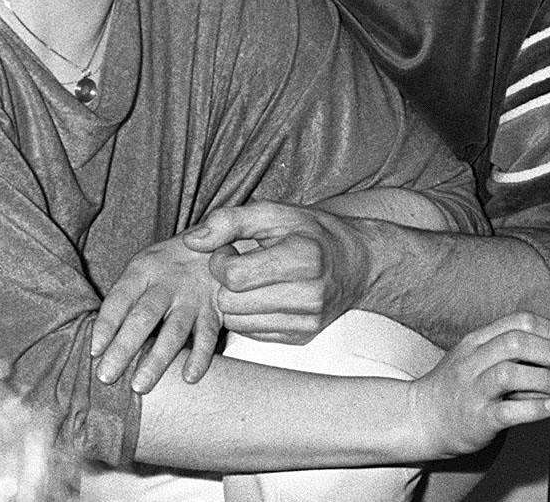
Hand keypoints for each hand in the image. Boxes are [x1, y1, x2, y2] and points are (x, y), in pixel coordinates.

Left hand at [92, 235, 223, 392]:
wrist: (220, 239)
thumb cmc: (170, 262)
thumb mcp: (145, 264)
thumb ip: (126, 295)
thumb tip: (101, 340)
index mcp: (144, 269)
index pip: (120, 299)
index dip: (106, 325)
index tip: (94, 351)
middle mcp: (168, 283)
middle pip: (144, 316)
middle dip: (124, 348)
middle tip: (106, 377)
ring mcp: (193, 297)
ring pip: (174, 330)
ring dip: (157, 360)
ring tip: (140, 386)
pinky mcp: (216, 309)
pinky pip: (208, 335)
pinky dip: (200, 357)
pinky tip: (189, 378)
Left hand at [183, 202, 374, 343]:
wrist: (358, 264)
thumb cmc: (315, 233)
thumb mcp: (276, 212)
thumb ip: (230, 220)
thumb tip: (192, 241)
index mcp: (304, 258)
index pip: (235, 276)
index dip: (221, 261)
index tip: (230, 250)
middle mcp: (309, 296)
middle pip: (231, 303)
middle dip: (225, 283)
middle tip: (240, 264)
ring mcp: (306, 322)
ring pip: (236, 322)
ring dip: (234, 301)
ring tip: (252, 280)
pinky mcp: (300, 338)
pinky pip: (251, 333)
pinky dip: (248, 314)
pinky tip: (263, 295)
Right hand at [404, 312, 549, 458]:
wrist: (422, 418)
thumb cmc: (453, 387)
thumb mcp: (473, 355)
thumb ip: (503, 348)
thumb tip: (547, 348)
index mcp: (476, 341)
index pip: (518, 321)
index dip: (546, 330)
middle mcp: (473, 362)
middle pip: (517, 342)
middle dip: (548, 352)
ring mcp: (474, 390)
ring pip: (511, 373)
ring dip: (545, 379)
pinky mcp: (479, 419)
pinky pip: (510, 411)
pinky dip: (537, 408)